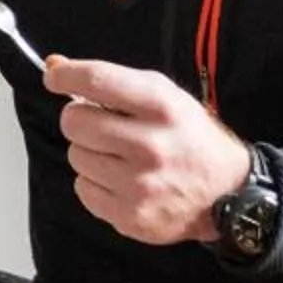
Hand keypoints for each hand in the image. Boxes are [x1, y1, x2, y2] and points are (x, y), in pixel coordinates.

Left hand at [44, 58, 252, 245]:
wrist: (228, 192)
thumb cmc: (190, 137)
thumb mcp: (163, 96)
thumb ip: (110, 81)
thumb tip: (54, 66)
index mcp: (161, 107)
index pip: (97, 81)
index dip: (65, 76)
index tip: (54, 78)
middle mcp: (150, 145)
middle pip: (75, 122)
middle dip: (81, 120)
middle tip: (100, 126)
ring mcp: (139, 184)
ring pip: (75, 156)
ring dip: (89, 153)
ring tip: (118, 156)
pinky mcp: (131, 215)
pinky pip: (82, 189)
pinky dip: (94, 183)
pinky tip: (120, 180)